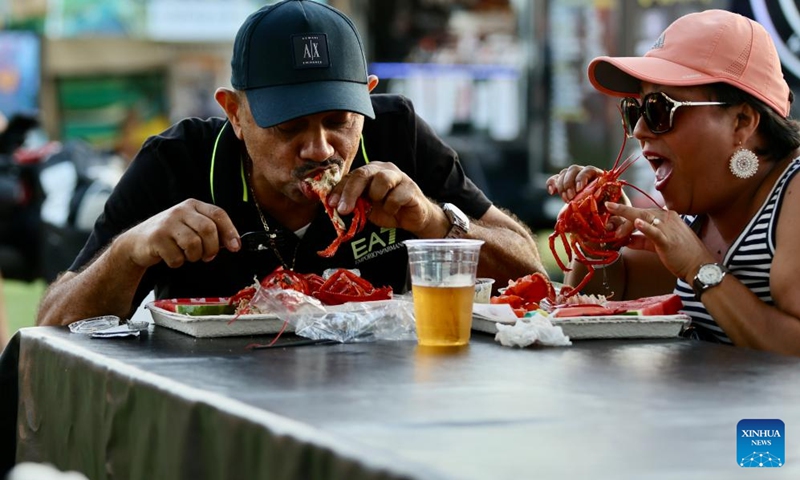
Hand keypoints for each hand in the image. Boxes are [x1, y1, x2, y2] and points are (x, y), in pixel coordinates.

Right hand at [117, 199, 240, 268]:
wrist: (137, 242)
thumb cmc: (171, 236)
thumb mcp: (190, 226)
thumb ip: (211, 230)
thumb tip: (233, 243)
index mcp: (193, 205)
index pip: (218, 214)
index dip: (230, 231)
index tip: (236, 247)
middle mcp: (180, 210)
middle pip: (208, 229)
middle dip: (212, 248)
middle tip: (208, 256)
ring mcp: (167, 223)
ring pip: (194, 244)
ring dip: (194, 257)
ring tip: (187, 255)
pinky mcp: (156, 238)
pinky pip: (177, 257)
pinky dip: (177, 263)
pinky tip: (171, 257)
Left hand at [326, 161, 441, 234]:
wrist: (413, 218)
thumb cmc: (387, 209)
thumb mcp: (366, 207)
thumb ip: (354, 203)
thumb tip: (334, 206)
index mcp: (370, 171)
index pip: (350, 176)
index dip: (339, 190)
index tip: (331, 204)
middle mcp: (383, 169)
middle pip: (363, 174)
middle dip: (350, 193)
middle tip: (343, 210)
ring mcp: (399, 176)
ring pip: (381, 180)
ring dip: (377, 197)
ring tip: (380, 206)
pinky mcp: (411, 188)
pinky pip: (396, 197)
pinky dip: (391, 207)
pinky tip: (394, 210)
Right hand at [546, 165, 634, 240]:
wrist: (603, 220)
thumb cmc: (614, 215)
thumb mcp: (618, 216)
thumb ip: (616, 220)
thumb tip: (608, 225)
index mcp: (600, 179)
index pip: (589, 170)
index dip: (582, 177)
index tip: (579, 188)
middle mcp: (587, 177)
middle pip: (574, 170)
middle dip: (569, 183)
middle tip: (570, 198)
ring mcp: (574, 181)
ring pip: (563, 174)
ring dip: (561, 186)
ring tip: (566, 200)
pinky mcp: (565, 188)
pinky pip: (555, 180)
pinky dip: (551, 184)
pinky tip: (552, 193)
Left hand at [606, 202, 712, 280]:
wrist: (698, 266)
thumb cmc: (679, 255)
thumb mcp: (657, 244)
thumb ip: (641, 240)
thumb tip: (625, 240)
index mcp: (665, 217)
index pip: (640, 212)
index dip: (623, 217)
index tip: (610, 219)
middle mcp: (666, 218)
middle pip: (639, 213)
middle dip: (620, 218)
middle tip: (606, 226)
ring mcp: (668, 228)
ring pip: (644, 219)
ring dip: (625, 223)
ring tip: (613, 228)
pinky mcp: (668, 241)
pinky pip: (655, 232)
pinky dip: (645, 227)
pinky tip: (637, 223)